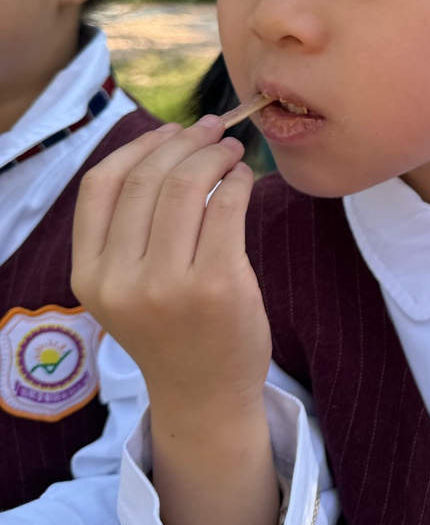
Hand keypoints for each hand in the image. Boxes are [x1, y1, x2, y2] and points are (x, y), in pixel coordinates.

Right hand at [72, 117, 278, 524]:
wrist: (205, 394)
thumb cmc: (173, 331)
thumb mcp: (125, 288)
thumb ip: (129, 230)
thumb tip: (167, 145)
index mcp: (89, 276)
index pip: (100, 186)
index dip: (138, 146)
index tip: (171, 131)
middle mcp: (120, 280)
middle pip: (147, 179)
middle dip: (184, 143)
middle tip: (213, 130)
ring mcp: (168, 285)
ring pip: (186, 186)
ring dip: (214, 155)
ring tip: (233, 152)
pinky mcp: (217, 285)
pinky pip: (227, 207)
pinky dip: (239, 181)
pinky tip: (246, 180)